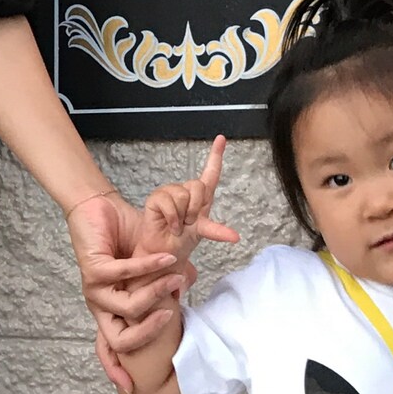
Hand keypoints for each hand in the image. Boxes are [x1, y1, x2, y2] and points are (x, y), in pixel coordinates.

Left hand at [66, 190, 193, 387]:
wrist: (99, 208)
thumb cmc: (125, 239)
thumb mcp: (151, 267)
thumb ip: (167, 282)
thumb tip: (187, 289)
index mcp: (110, 312)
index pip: (110, 349)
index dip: (117, 369)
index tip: (131, 388)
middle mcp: (100, 306)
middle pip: (120, 341)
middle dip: (148, 335)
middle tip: (170, 319)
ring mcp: (94, 290)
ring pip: (129, 308)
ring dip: (156, 294)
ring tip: (176, 279)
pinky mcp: (93, 269)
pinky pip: (126, 275)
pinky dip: (150, 268)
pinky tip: (167, 259)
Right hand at [137, 135, 239, 262]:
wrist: (164, 255)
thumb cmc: (181, 243)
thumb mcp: (202, 233)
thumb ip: (216, 229)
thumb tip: (236, 237)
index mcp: (199, 198)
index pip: (210, 173)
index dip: (216, 156)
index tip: (221, 139)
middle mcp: (185, 192)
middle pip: (198, 186)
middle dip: (196, 209)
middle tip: (188, 223)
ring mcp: (170, 194)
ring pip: (184, 195)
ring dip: (183, 216)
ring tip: (177, 225)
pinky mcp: (156, 199)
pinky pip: (170, 203)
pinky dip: (173, 219)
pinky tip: (170, 226)